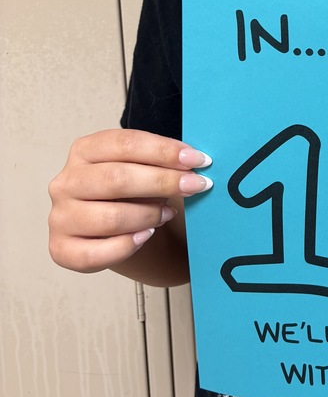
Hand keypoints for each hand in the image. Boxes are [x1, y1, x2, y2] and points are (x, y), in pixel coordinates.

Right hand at [48, 129, 212, 276]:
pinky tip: (147, 235)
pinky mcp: (62, 249)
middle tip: (196, 185)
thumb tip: (196, 161)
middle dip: (163, 181)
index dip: (164, 150)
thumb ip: (161, 161)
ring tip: (169, 214)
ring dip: (149, 215)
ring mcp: (61, 216)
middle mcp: (67, 181)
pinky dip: (128, 245)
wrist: (115, 229)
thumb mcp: (142, 167)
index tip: (197, 159)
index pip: (126, 143)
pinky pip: (97, 253)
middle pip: (117, 178)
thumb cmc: (131, 192)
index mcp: (85, 150)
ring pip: (111, 217)